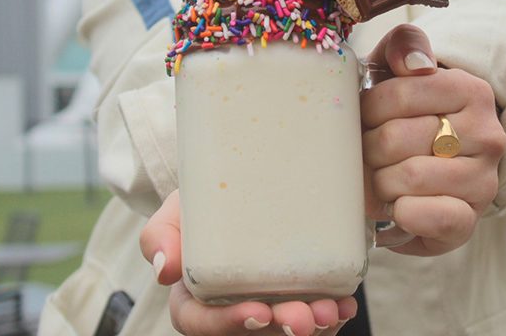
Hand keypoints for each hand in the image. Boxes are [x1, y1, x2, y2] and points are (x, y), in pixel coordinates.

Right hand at [141, 191, 358, 334]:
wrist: (239, 185)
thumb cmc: (203, 203)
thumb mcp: (177, 209)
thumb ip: (160, 234)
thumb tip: (163, 270)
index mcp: (194, 296)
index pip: (201, 323)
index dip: (229, 323)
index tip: (259, 311)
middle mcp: (230, 309)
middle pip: (252, 333)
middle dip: (281, 330)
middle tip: (305, 316)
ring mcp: (265, 307)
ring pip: (285, 333)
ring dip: (314, 327)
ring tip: (333, 309)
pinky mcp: (295, 298)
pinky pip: (314, 321)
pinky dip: (332, 316)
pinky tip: (345, 303)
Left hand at [361, 24, 505, 255]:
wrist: (427, 166)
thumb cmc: (404, 114)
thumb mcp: (397, 69)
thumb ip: (403, 45)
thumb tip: (414, 64)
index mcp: (470, 90)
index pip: (397, 95)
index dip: (367, 110)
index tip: (366, 117)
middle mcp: (486, 134)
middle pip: (394, 139)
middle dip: (366, 148)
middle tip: (366, 151)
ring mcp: (483, 180)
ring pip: (409, 178)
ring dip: (379, 182)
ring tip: (378, 178)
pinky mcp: (470, 221)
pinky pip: (436, 217)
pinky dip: (406, 214)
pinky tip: (396, 207)